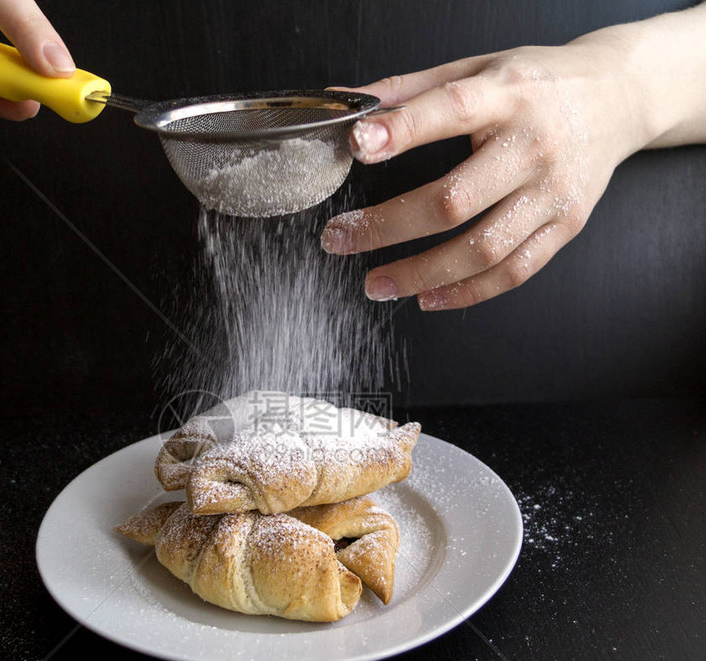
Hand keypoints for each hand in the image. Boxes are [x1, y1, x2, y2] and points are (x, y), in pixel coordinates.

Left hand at [321, 33, 656, 309]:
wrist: (618, 98)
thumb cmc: (539, 84)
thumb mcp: (480, 66)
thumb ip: (415, 89)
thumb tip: (354, 108)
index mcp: (509, 95)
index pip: (451, 111)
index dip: (402, 132)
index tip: (358, 147)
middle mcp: (534, 145)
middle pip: (454, 199)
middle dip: (387, 227)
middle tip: (340, 239)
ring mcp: (553, 193)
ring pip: (482, 250)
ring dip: (420, 274)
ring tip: (376, 284)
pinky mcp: (565, 226)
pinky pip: (513, 272)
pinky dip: (466, 292)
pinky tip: (427, 297)